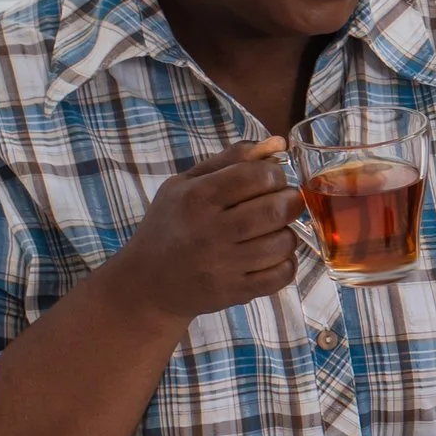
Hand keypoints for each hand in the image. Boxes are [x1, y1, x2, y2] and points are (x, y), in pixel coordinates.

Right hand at [117, 140, 300, 327]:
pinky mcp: (234, 292)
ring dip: (287, 233)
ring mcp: (223, 265)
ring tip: (272, 230)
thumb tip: (277, 143)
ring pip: (283, 242)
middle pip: (276, 209)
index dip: (275, 174)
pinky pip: (282, 274)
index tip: (270, 180)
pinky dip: (286, 262)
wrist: (146, 283)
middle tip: (282, 202)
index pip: (257, 176)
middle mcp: (210, 231)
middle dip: (289, 201)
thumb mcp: (185, 184)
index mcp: (197, 198)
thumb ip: (230, 160)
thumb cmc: (169, 225)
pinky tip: (272, 255)